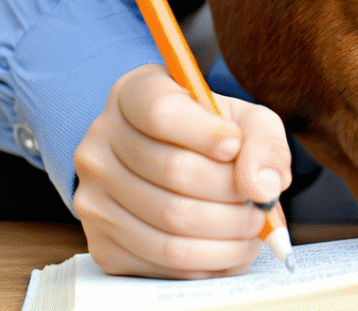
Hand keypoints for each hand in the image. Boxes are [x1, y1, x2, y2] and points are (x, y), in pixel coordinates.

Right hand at [73, 63, 291, 277]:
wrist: (170, 166)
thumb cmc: (211, 138)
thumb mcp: (245, 121)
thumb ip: (264, 142)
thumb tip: (263, 187)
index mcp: (133, 96)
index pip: (162, 112)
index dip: (207, 133)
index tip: (235, 146)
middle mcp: (101, 145)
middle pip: (174, 171)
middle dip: (233, 193)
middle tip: (261, 203)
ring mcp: (94, 197)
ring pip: (171, 224)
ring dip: (228, 233)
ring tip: (253, 226)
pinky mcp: (101, 244)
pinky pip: (162, 261)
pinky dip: (210, 261)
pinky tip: (230, 247)